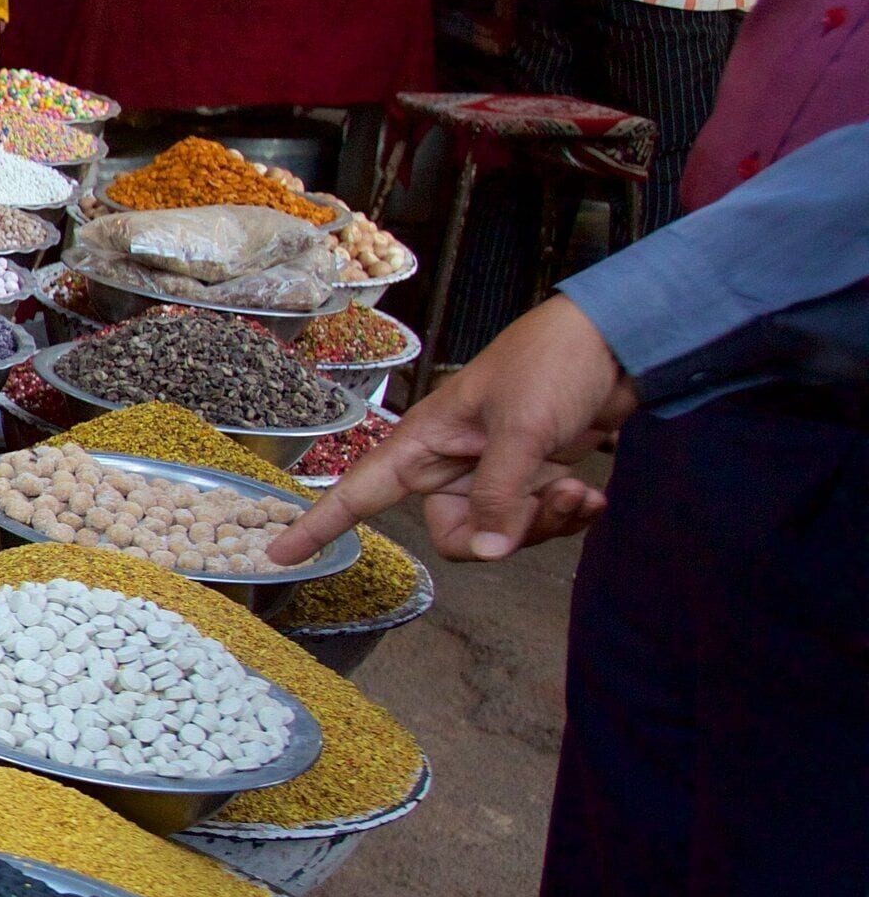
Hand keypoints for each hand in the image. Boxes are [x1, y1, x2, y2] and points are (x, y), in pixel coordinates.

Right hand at [267, 293, 632, 563]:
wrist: (616, 342)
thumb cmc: (551, 362)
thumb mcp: (520, 429)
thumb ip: (499, 495)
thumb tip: (484, 552)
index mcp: (427, 441)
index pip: (360, 492)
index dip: (319, 525)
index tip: (279, 555)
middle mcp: (454, 462)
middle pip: (456, 533)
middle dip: (503, 533)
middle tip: (544, 506)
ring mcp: (495, 471)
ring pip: (502, 533)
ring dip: (546, 522)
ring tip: (578, 492)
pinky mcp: (534, 475)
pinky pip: (538, 521)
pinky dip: (569, 516)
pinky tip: (592, 497)